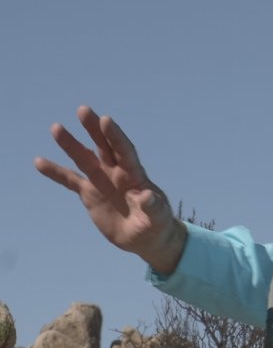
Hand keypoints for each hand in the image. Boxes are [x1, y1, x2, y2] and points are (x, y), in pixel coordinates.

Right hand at [34, 105, 185, 274]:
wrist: (144, 236)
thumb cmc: (156, 224)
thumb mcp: (158, 218)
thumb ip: (153, 207)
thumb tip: (148, 196)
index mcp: (135, 175)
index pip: (124, 151)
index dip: (115, 136)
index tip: (106, 120)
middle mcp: (117, 172)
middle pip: (104, 146)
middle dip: (94, 129)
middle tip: (83, 110)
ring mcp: (102, 180)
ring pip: (84, 158)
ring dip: (70, 144)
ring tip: (56, 128)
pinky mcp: (90, 193)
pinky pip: (70, 180)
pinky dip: (55, 172)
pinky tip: (39, 161)